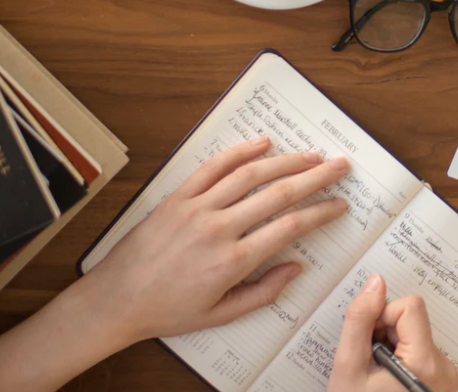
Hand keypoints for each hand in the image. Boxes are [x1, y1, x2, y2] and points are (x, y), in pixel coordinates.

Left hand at [81, 136, 349, 344]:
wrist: (117, 299)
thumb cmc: (168, 310)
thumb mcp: (221, 314)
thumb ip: (263, 292)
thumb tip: (296, 268)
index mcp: (233, 261)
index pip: (290, 227)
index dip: (320, 212)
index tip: (339, 204)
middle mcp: (218, 228)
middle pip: (278, 193)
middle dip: (315, 177)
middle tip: (340, 166)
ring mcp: (197, 208)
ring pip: (250, 174)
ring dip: (286, 161)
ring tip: (311, 154)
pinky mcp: (178, 197)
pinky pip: (213, 167)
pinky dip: (239, 152)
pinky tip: (262, 143)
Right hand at [329, 275, 457, 391]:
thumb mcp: (348, 367)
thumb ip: (360, 320)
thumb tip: (375, 282)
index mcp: (426, 363)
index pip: (409, 307)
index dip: (382, 317)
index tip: (368, 343)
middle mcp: (444, 368)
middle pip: (411, 321)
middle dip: (384, 334)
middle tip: (368, 365)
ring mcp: (446, 377)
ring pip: (413, 335)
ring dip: (390, 347)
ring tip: (376, 377)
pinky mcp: (442, 382)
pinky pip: (419, 352)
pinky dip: (399, 359)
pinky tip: (386, 382)